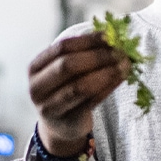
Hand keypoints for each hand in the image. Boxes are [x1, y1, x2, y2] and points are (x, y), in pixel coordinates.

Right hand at [28, 31, 127, 154]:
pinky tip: (121, 78)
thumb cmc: (66, 87)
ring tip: (125, 64)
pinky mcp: (67, 122)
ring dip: (106, 73)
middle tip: (120, 52)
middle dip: (97, 57)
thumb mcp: (66, 69)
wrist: (61, 124)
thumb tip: (113, 35)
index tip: (110, 36)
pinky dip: (108, 88)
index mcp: (35, 68)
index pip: (62, 47)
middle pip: (67, 66)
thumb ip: (83, 52)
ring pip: (80, 86)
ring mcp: (49, 107)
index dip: (88, 40)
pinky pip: (91, 102)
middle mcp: (37, 88)